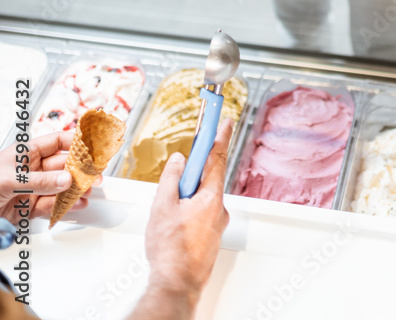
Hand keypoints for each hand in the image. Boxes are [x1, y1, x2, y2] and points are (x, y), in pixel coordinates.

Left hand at [0, 132, 100, 224]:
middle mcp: (31, 169)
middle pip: (62, 166)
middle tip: (95, 175)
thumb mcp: (9, 179)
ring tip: (87, 192)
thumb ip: (38, 181)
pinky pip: (51, 206)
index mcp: (25, 153)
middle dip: (80, 170)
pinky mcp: (27, 209)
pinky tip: (75, 205)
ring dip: (75, 190)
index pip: (57, 142)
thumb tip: (64, 180)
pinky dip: (64, 207)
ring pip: (59, 187)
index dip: (76, 143)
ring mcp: (30, 189)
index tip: (93, 147)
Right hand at [144, 118, 232, 302]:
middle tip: (173, 189)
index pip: (217, 158)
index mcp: (211, 197)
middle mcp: (219, 209)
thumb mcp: (162, 206)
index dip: (220, 136)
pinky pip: (200, 214)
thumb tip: (178, 161)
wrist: (176, 284)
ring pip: (201, 198)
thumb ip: (171, 178)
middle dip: (189, 178)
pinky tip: (173, 228)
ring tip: (167, 218)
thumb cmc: (170, 251)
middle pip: (206, 179)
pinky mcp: (211, 236)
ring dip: (185, 199)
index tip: (224, 121)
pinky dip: (187, 213)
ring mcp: (216, 223)